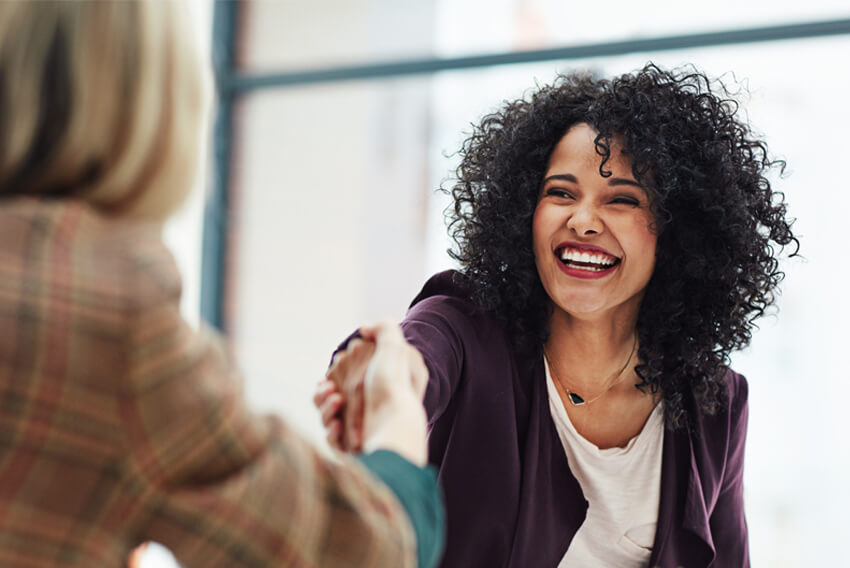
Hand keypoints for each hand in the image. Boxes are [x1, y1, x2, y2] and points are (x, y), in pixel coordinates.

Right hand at [319, 321, 428, 464]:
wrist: (394, 427)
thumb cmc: (394, 387)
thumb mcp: (395, 348)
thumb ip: (383, 329)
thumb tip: (365, 328)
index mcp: (378, 388)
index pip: (347, 379)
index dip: (335, 374)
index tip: (333, 371)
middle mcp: (369, 410)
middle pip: (331, 398)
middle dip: (324, 392)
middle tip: (330, 390)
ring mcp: (360, 430)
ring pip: (327, 417)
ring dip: (325, 408)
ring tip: (336, 401)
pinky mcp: (352, 449)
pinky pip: (332, 439)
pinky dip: (331, 431)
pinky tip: (338, 425)